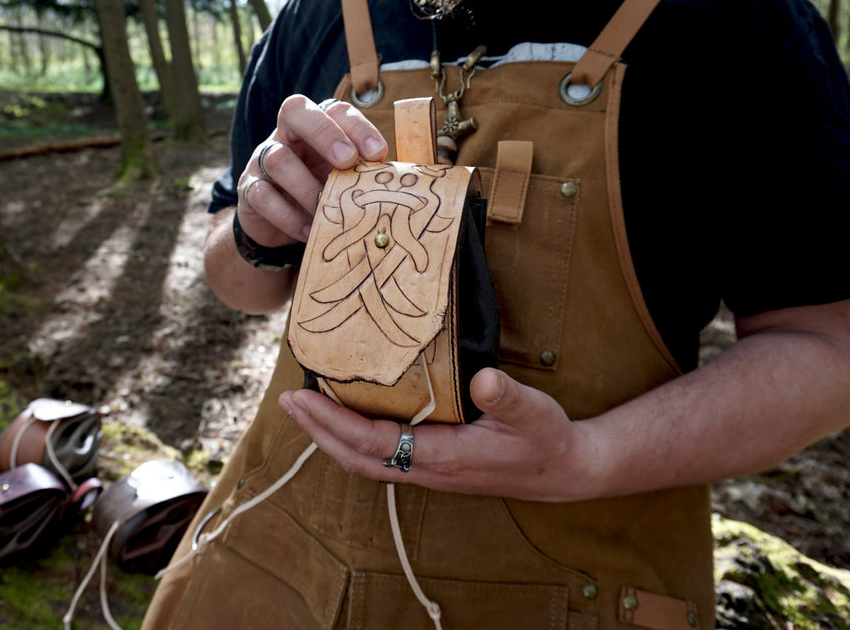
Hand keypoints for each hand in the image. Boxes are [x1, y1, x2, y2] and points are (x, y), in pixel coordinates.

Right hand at [236, 95, 387, 247]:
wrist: (279, 227)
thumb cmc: (321, 193)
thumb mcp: (343, 179)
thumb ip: (363, 173)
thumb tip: (401, 180)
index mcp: (315, 126)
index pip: (333, 110)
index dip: (356, 126)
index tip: (379, 154)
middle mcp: (286, 135)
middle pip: (294, 112)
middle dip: (324, 134)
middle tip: (347, 162)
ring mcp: (262, 160)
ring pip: (278, 159)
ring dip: (307, 187)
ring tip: (328, 210)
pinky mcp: (249, 190)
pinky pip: (262, 197)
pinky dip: (288, 217)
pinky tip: (309, 230)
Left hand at [277, 367, 601, 501]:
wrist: (561, 470)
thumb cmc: (545, 439)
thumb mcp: (534, 413)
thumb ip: (508, 397)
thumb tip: (484, 380)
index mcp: (443, 457)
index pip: (374, 442)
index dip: (335, 422)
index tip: (304, 398)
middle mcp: (427, 469)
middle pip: (355, 457)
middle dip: (318, 430)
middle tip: (288, 400)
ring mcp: (426, 470)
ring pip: (363, 460)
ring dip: (329, 435)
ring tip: (305, 407)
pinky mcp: (431, 464)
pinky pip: (379, 455)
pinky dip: (352, 437)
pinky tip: (345, 417)